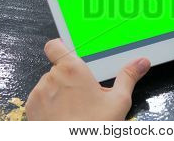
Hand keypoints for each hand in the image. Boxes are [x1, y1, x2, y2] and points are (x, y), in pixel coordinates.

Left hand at [25, 39, 149, 119]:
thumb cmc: (93, 127)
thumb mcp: (118, 101)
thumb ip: (128, 76)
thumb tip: (141, 62)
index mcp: (72, 70)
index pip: (55, 45)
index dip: (62, 48)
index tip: (73, 56)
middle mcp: (51, 78)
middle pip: (58, 68)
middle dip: (70, 77)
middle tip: (85, 92)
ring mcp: (38, 94)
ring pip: (49, 84)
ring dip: (60, 90)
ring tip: (76, 107)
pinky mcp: (31, 109)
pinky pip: (41, 98)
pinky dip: (50, 104)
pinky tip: (65, 115)